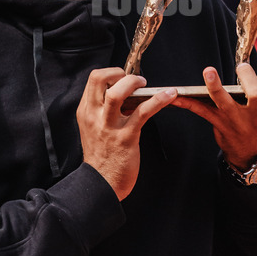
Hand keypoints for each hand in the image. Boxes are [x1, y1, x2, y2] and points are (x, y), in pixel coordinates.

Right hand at [76, 67, 176, 200]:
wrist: (101, 184)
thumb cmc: (102, 156)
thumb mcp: (93, 128)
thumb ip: (102, 110)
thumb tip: (123, 93)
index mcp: (86, 111)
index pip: (94, 79)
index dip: (110, 72)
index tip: (122, 77)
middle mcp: (95, 116)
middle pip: (100, 79)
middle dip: (118, 72)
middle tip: (133, 79)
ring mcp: (109, 126)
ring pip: (117, 93)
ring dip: (134, 82)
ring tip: (145, 83)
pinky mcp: (126, 137)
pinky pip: (142, 112)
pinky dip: (158, 100)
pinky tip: (169, 95)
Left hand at [172, 62, 256, 169]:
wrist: (252, 153)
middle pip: (255, 93)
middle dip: (247, 76)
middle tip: (241, 68)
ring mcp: (237, 120)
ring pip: (226, 103)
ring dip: (215, 87)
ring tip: (209, 71)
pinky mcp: (220, 123)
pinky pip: (202, 111)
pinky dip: (188, 103)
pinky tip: (176, 96)